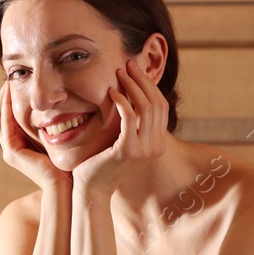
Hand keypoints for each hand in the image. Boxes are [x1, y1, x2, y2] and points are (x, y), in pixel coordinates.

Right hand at [0, 80, 71, 190]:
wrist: (66, 185)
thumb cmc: (66, 164)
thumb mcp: (57, 140)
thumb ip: (53, 127)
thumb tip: (62, 106)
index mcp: (20, 146)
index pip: (9, 118)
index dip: (10, 100)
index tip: (17, 83)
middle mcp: (11, 149)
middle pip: (0, 117)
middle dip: (3, 97)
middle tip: (9, 78)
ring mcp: (10, 151)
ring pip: (0, 118)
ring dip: (2, 100)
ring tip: (9, 82)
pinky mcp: (12, 153)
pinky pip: (6, 125)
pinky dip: (6, 108)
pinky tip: (11, 94)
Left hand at [72, 64, 167, 198]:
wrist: (92, 189)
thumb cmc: (102, 163)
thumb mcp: (124, 143)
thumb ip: (133, 126)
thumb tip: (133, 98)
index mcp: (158, 144)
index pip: (161, 107)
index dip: (150, 85)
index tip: (136, 70)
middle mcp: (155, 147)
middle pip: (156, 103)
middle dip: (142, 80)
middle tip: (128, 64)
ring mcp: (143, 150)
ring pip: (145, 108)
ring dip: (132, 86)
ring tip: (119, 73)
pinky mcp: (127, 151)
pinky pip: (129, 118)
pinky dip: (122, 101)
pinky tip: (111, 92)